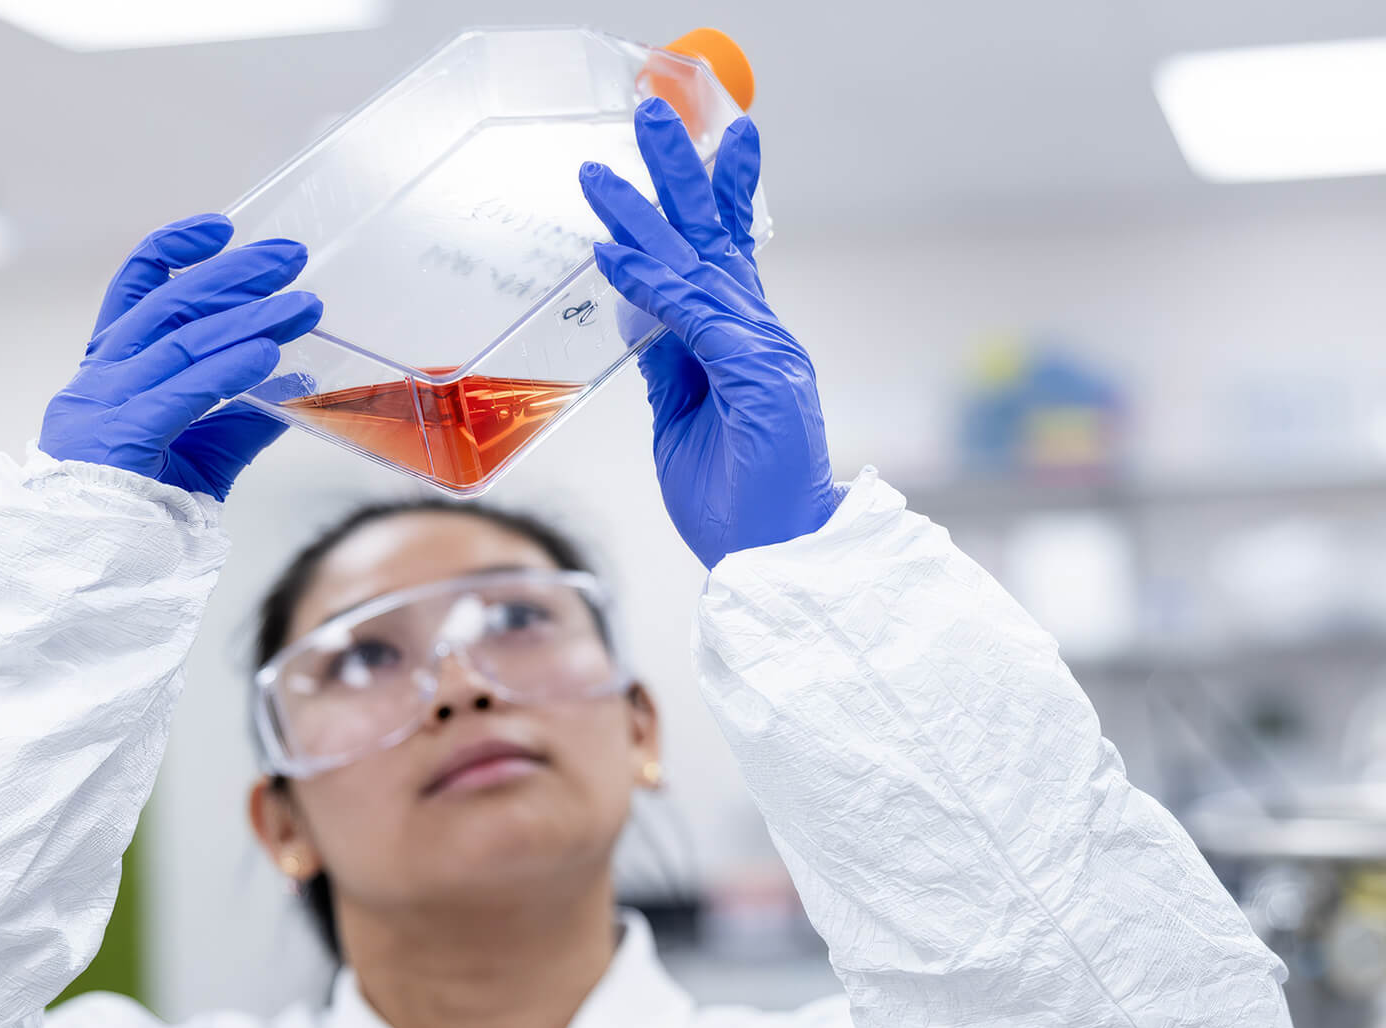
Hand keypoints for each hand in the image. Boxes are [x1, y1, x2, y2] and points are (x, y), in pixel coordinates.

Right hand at [39, 214, 322, 499]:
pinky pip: (180, 394)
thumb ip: (242, 416)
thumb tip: (300, 381)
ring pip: (180, 344)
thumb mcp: (200, 452)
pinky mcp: (119, 442)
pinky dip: (227, 369)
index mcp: (107, 375)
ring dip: (250, 319)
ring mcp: (103, 409)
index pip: (133, 292)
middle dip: (234, 275)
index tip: (221, 226)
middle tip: (292, 256)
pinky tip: (267, 353)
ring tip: (303, 304)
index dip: (173, 251)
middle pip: (167, 306)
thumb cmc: (138, 513)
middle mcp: (98, 381)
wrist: (92, 578)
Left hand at [580, 99, 840, 569]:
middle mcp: (761, 338)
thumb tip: (639, 314)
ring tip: (606, 173)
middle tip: (652, 111)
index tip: (698, 142)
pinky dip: (654, 281)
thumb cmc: (738, 504)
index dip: (708, 196)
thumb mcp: (683, 423)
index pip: (724, 254)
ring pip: (701, 265)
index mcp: (748, 345)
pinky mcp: (760, 378)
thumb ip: (670, 363)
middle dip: (682, 172)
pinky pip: (695, 317)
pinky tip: (618, 250)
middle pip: (718, 237)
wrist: (778, 558)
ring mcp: (765, 354)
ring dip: (648, 213)